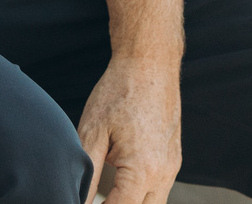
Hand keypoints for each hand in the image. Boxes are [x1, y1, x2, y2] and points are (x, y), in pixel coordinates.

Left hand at [77, 55, 181, 203]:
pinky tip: (121, 180)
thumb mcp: (93, 131)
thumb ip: (87, 173)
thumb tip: (78, 200)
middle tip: (95, 200)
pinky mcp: (174, 157)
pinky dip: (141, 192)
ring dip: (131, 202)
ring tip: (106, 193)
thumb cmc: (120, 91)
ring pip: (153, 203)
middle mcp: (164, 173)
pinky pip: (159, 188)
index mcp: (143, 170)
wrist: (149, 62)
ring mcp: (173, 166)